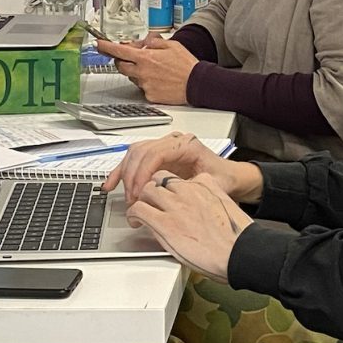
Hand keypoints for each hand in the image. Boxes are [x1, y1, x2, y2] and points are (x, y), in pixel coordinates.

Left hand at [95, 38, 197, 104]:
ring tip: (156, 70)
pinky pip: (143, 88)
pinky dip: (147, 83)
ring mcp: (145, 85)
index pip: (120, 51)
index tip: (99, 44)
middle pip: (121, 66)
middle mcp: (142, 72)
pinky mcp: (149, 96)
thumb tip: (143, 42)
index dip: (107, 47)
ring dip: (138, 72)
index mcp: (146, 58)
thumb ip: (154, 42)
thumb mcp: (171, 44)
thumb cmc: (186, 64)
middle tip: (132, 57)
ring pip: (133, 77)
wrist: (196, 83)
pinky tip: (160, 80)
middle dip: (122, 61)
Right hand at [104, 131, 263, 204]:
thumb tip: (173, 193)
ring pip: (135, 153)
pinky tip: (112, 183)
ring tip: (124, 196)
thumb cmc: (223, 178)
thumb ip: (194, 187)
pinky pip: (135, 159)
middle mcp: (174, 141)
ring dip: (125, 174)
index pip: (156, 152)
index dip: (143, 173)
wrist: (230, 175)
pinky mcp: (159, 156)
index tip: (138, 193)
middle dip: (132, 177)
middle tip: (132, 201)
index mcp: (187, 144)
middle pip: (142, 151)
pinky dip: (122, 171)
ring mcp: (165, 146)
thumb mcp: (212, 184)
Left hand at [127, 172, 252, 281]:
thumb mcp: (222, 206)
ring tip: (140, 210)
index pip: (179, 177)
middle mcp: (188, 189)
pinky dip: (134, 213)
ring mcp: (176, 204)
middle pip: (160, 178)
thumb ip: (207, 200)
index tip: (169, 198)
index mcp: (205, 183)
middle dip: (152, 189)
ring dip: (141, 199)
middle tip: (149, 202)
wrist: (238, 251)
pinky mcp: (164, 222)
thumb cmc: (234, 237)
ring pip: (147, 190)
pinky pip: (140, 209)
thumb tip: (196, 207)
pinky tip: (136, 220)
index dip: (170, 188)